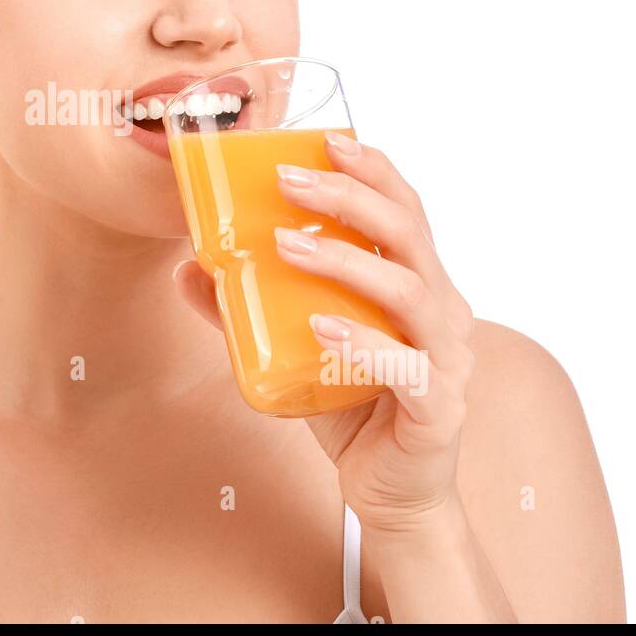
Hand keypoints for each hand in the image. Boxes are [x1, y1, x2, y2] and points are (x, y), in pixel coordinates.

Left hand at [172, 131, 475, 536]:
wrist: (391, 494)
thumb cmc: (349, 408)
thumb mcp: (292, 348)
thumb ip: (247, 308)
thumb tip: (189, 266)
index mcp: (418, 285)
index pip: (405, 210)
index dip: (373, 170)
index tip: (326, 140)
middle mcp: (442, 312)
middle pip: (407, 233)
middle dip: (347, 198)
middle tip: (287, 182)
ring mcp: (447, 359)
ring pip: (407, 291)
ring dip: (344, 261)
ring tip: (285, 245)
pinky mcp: (439, 408)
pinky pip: (406, 367)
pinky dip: (363, 343)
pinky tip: (321, 328)